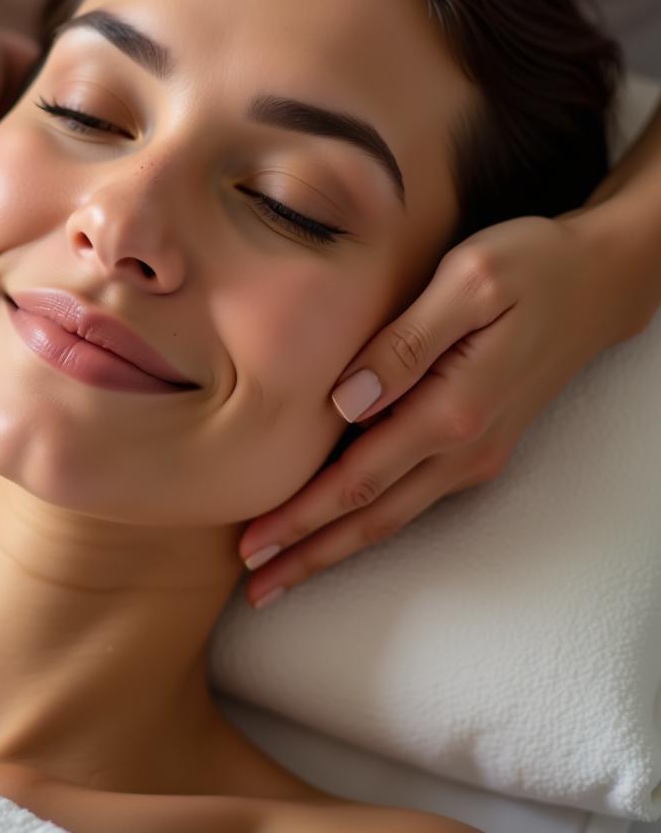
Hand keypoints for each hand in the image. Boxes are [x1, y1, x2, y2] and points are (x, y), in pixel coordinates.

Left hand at [238, 209, 647, 608]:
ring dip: (336, 548)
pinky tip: (339, 527)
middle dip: (309, 555)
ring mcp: (475, 454)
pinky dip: (369, 522)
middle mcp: (465, 447)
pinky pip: (413, 498)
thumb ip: (405, 343)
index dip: (302, 517)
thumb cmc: (531, 267)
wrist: (601, 282)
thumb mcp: (468, 281)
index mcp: (452, 409)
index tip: (252, 546)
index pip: (358, 480)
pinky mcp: (479, 446)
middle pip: (372, 518)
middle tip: (257, 586)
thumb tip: (345, 400)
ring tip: (286, 571)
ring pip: (393, 518)